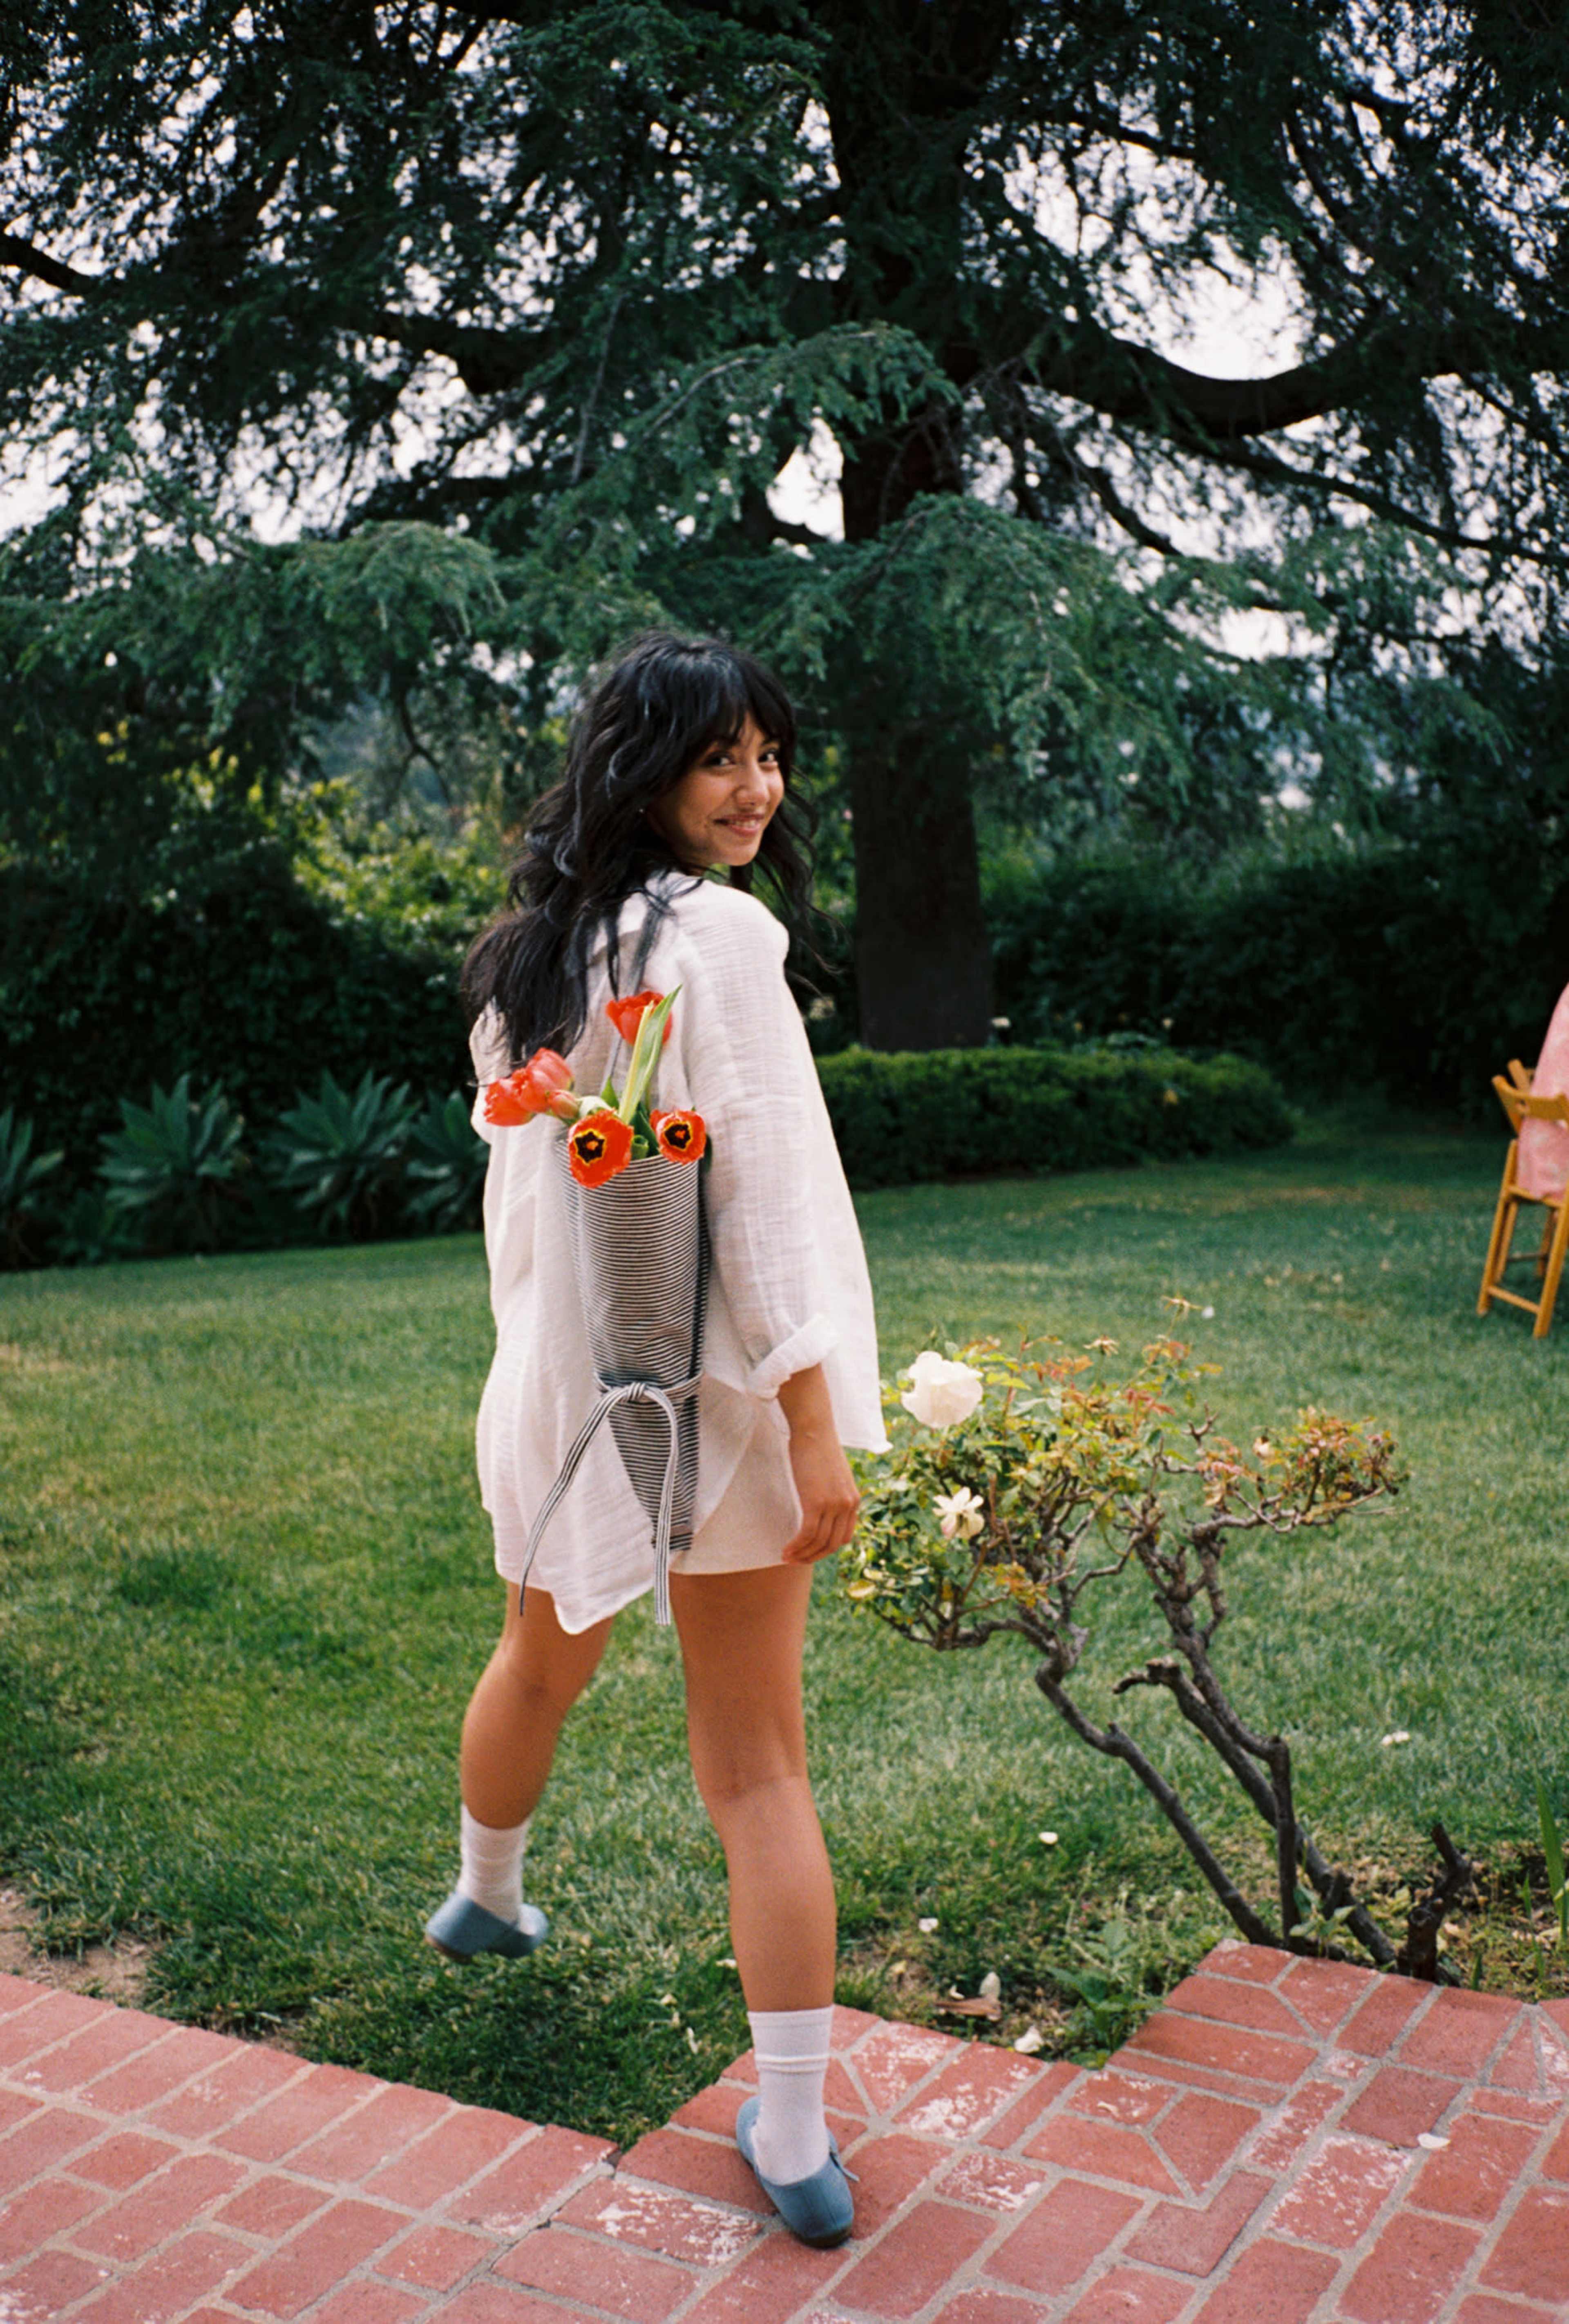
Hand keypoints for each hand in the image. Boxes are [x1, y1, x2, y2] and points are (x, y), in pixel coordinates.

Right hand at [781, 1423, 860, 1564]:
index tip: (810, 1552)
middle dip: (813, 1556)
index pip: (844, 1537)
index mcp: (854, 1500)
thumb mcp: (833, 1475)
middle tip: (796, 1559)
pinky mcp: (817, 1502)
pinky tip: (785, 1550)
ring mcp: (834, 1505)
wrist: (814, 1429)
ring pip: (819, 1542)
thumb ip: (832, 1494)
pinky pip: (807, 1533)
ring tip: (786, 1557)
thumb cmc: (818, 1447)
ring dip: (802, 1554)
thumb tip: (820, 1507)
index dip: (826, 1550)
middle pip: (832, 1544)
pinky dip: (796, 1545)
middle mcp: (848, 1505)